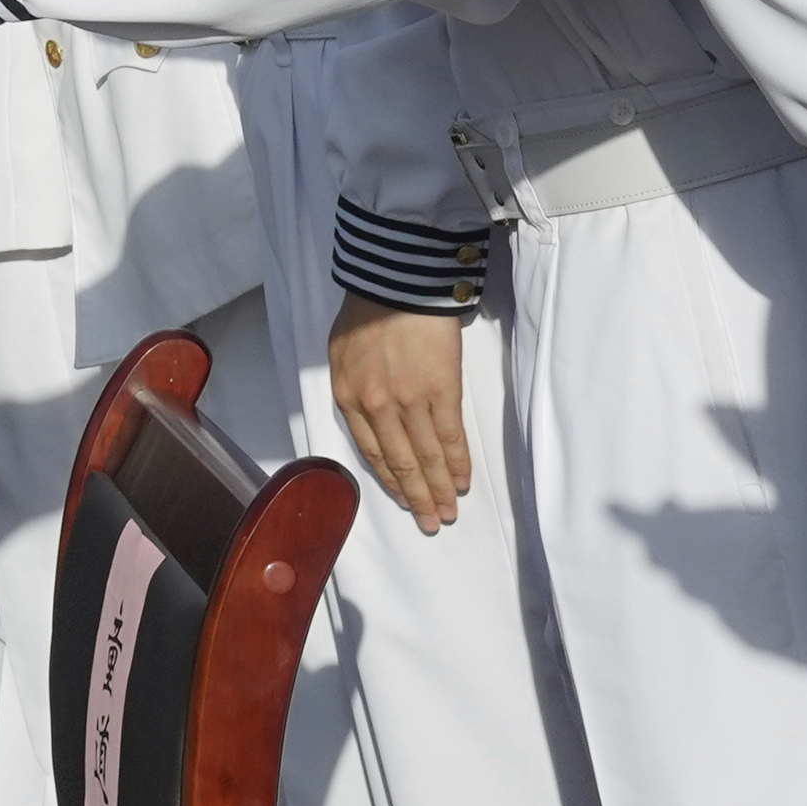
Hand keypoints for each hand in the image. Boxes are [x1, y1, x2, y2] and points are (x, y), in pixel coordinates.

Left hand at [327, 296, 473, 535]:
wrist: (397, 282)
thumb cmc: (368, 312)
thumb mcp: (343, 353)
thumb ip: (354, 388)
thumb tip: (372, 417)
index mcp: (348, 397)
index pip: (370, 452)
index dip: (390, 481)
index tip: (404, 500)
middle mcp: (377, 407)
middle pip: (400, 462)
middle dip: (417, 497)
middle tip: (431, 523)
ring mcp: (410, 401)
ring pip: (427, 456)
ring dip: (440, 488)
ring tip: (449, 512)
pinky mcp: (441, 390)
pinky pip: (451, 436)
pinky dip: (458, 462)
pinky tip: (463, 481)